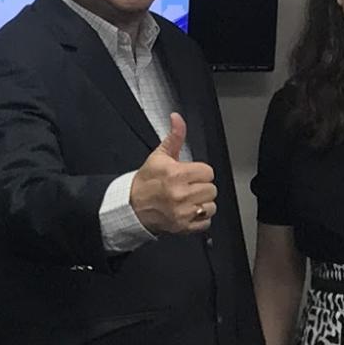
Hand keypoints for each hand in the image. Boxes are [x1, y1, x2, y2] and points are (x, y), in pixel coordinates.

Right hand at [129, 113, 217, 235]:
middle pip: (211, 189)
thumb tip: (177, 118)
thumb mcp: (159, 155)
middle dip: (201, 187)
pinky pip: (206, 222)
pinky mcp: (183, 226)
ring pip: (211, 206)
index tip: (190, 174)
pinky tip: (188, 211)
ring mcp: (182, 212)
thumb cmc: (146, 181)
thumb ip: (175, 136)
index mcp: (177, 174)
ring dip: (202, 203)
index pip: (208, 172)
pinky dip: (200, 218)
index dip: (199, 172)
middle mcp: (180, 194)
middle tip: (188, 187)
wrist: (132, 206)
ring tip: (189, 200)